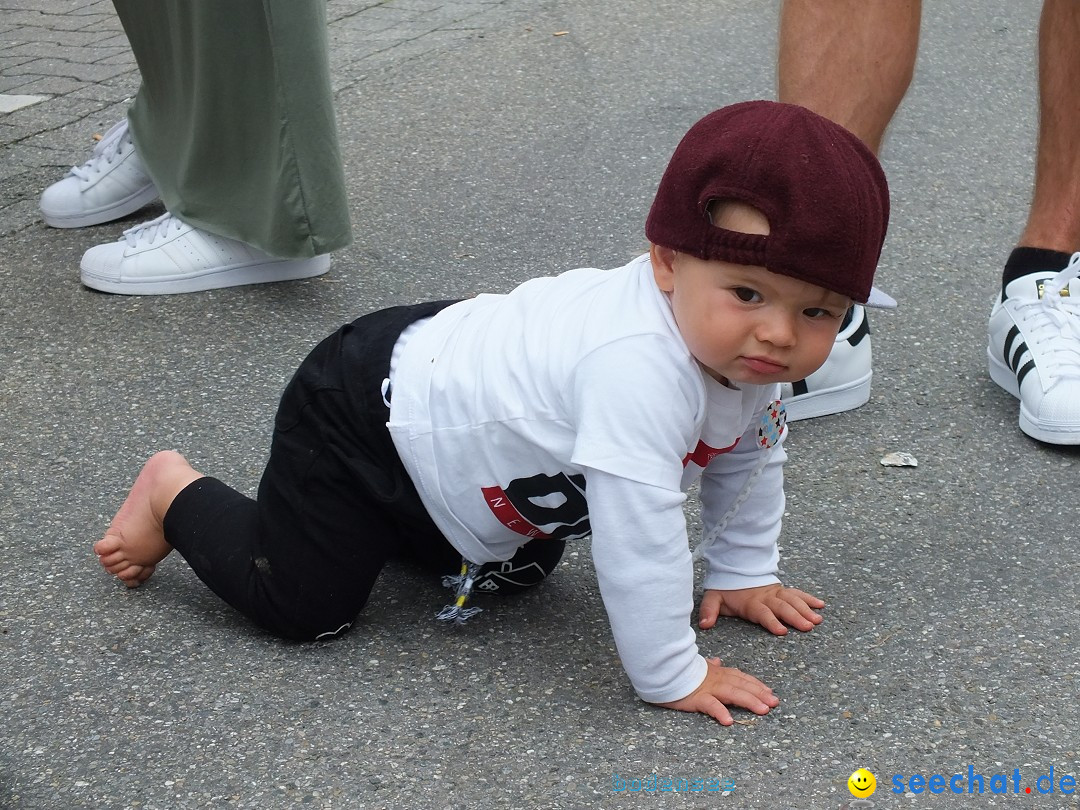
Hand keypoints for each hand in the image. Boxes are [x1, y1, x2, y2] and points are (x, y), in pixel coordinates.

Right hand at [656, 657, 778, 724]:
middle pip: (742, 686)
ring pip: (732, 694)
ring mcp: (707, 688)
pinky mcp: (696, 697)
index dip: (756, 685)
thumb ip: (709, 664)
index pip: (740, 678)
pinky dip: (720, 711)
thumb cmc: (678, 669)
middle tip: (774, 703)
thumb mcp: (697, 665)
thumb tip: (717, 660)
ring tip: (762, 710)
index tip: (769, 692)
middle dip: (760, 694)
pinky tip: (728, 720)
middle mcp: (716, 679)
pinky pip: (710, 705)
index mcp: (717, 672)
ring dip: (748, 701)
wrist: (660, 667)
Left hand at [698, 584, 823, 634]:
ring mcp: (776, 593)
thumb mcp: (714, 598)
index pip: (763, 613)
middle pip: (783, 608)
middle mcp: (766, 598)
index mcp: (751, 603)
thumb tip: (704, 624)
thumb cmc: (726, 590)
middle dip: (796, 617)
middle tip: (808, 626)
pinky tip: (821, 605)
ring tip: (817, 620)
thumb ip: (709, 610)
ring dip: (806, 609)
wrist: (735, 571)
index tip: (782, 631)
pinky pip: (797, 593)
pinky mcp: (782, 590)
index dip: (772, 621)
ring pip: (793, 600)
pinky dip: (809, 598)